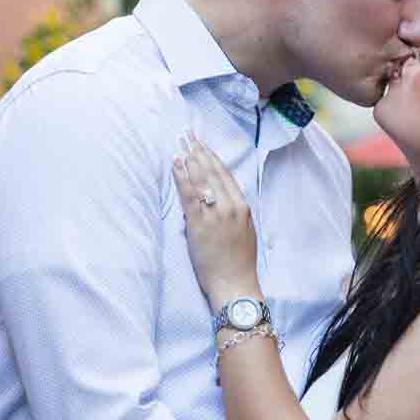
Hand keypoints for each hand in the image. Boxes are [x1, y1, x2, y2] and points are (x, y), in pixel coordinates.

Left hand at [171, 135, 259, 308]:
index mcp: (242, 206)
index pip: (225, 174)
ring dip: (189, 158)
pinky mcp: (199, 224)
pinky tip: (176, 164)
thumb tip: (217, 199)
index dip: (212, 157)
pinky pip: (189, 195)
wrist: (234, 285)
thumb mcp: (244, 232)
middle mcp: (230, 206)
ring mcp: (215, 214)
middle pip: (211, 171)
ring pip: (200, 179)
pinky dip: (182, 177)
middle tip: (188, 134)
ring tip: (180, 144)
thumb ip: (233, 212)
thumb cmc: (239, 263)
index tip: (202, 144)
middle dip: (198, 151)